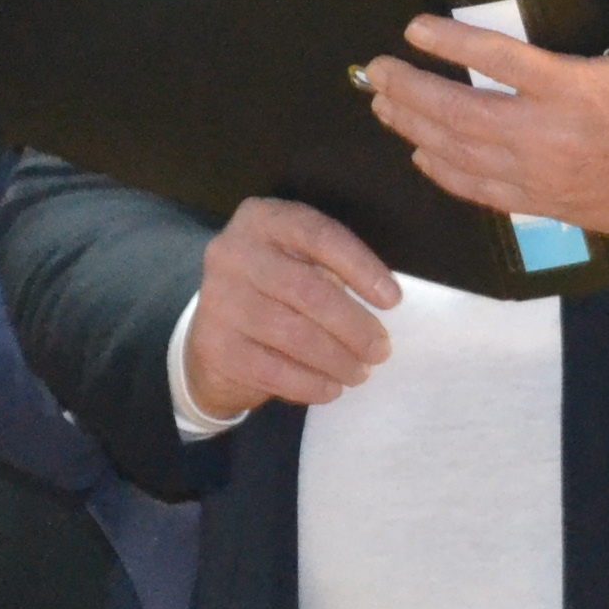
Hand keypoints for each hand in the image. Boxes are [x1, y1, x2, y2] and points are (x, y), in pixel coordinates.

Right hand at [182, 198, 402, 417]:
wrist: (214, 334)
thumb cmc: (275, 291)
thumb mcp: (298, 262)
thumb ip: (331, 270)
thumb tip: (382, 304)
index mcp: (262, 220)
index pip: (320, 236)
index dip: (361, 268)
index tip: (393, 300)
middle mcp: (233, 253)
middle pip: (309, 290)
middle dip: (354, 326)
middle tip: (381, 349)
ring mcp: (219, 300)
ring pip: (294, 335)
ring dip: (337, 360)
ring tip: (360, 372)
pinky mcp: (215, 346)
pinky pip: (274, 371)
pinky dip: (311, 384)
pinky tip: (332, 389)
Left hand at [363, 0, 608, 248]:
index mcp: (576, 90)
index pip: (498, 60)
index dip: (450, 43)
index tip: (416, 29)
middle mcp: (549, 135)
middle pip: (461, 112)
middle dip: (412, 90)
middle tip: (377, 71)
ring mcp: (542, 175)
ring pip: (461, 153)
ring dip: (416, 128)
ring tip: (385, 106)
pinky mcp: (544, 203)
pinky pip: (481, 189)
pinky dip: (445, 173)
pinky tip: (424, 156)